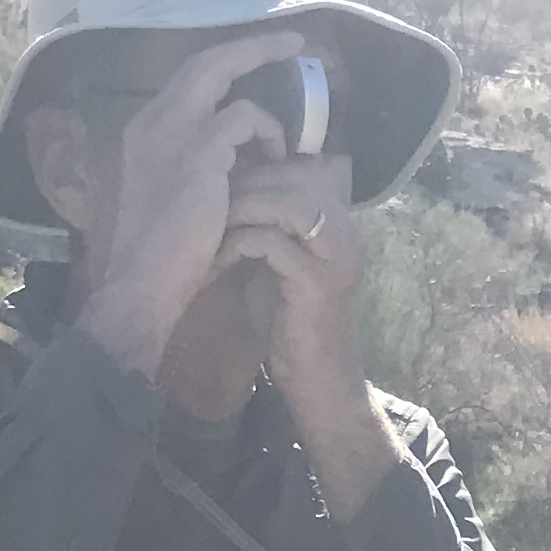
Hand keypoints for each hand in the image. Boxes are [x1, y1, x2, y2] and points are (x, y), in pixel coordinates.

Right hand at [79, 28, 306, 373]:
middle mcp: (153, 119)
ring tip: (286, 144)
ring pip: (225, 76)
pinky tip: (276, 164)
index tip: (253, 61)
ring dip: (265, 109)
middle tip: (291, 42)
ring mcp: (174, 128)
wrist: (142, 282)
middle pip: (205, 60)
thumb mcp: (172, 198)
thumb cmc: (160, 255)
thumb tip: (232, 160)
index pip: (186, 81)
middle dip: (252, 46)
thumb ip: (193, 168)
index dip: (223, 68)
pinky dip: (268, 134)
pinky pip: (247, 117)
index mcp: (143, 131)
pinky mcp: (200, 148)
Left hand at [221, 146, 366, 402]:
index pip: (297, 169)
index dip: (254, 172)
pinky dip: (235, 245)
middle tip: (206, 207)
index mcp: (337, 222)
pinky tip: (217, 263)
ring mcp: (336, 257)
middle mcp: (345, 232)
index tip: (217, 192)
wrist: (318, 381)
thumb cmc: (289, 322)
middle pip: (291, 178)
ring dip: (239, 210)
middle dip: (242, 187)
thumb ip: (265, 224)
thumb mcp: (276, 261)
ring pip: (284, 203)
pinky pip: (269, 242)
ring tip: (210, 229)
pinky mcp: (318, 284)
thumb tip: (226, 185)